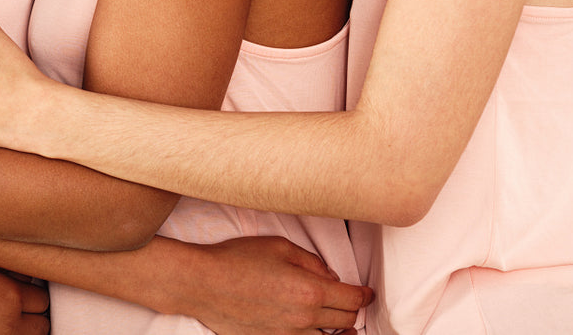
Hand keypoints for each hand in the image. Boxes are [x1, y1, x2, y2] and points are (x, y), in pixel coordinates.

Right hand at [166, 236, 370, 334]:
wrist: (204, 284)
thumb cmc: (237, 260)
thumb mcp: (279, 246)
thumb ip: (312, 262)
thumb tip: (331, 277)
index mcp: (309, 289)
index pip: (352, 298)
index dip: (365, 295)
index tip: (368, 293)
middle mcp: (304, 317)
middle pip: (346, 320)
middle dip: (353, 309)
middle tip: (353, 300)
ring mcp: (289, 334)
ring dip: (339, 328)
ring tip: (344, 322)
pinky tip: (322, 333)